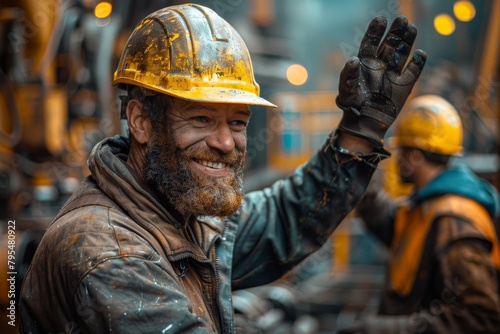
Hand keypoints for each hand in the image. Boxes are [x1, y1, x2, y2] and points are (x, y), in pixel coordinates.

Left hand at [336, 16, 426, 149]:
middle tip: (401, 19)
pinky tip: (421, 54)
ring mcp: (392, 74)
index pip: (370, 43)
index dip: (375, 31)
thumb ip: (348, 75)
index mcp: (365, 63)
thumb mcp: (346, 91)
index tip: (381, 19)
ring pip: (402, 53)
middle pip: (389, 44)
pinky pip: (413, 72)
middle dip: (395, 31)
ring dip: (407, 41)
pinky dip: (418, 63)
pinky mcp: (404, 86)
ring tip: (411, 28)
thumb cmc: (351, 106)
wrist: (363, 124)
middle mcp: (380, 65)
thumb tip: (354, 59)